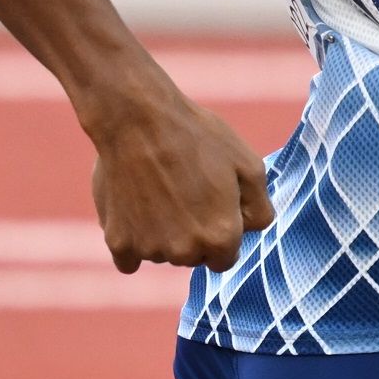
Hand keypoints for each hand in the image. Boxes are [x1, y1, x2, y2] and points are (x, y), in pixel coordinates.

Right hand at [82, 77, 276, 272]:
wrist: (137, 119)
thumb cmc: (196, 137)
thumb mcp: (250, 165)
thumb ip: (260, 208)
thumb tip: (252, 229)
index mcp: (221, 237)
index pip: (224, 257)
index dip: (219, 231)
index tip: (209, 205)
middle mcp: (185, 252)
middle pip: (192, 257)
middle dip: (191, 234)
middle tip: (182, 192)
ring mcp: (150, 249)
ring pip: (161, 254)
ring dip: (161, 234)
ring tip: (157, 190)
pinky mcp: (118, 242)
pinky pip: (128, 259)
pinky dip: (130, 241)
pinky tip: (133, 211)